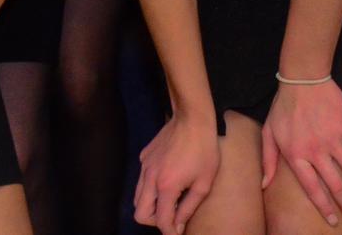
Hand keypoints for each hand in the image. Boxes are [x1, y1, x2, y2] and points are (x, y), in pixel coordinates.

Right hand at [133, 111, 218, 231]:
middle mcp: (150, 178)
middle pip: (139, 213)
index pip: (161, 221)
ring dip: (151, 205)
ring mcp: (144, 166)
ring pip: (137, 197)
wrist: (192, 119)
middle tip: (171, 217)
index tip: (177, 234)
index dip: (170, 232)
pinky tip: (168, 178)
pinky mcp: (144, 157)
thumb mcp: (203, 183)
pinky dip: (151, 187)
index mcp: (166, 187)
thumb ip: (188, 208)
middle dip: (155, 221)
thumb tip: (178, 226)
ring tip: (170, 200)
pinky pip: (141, 180)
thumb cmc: (204, 151)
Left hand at [261, 79, 341, 226]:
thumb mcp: (269, 133)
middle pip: (336, 185)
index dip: (325, 207)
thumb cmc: (282, 107)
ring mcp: (333, 139)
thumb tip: (264, 185)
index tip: (334, 220)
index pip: (313, 189)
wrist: (301, 80)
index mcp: (297, 155)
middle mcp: (316, 152)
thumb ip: (268, 160)